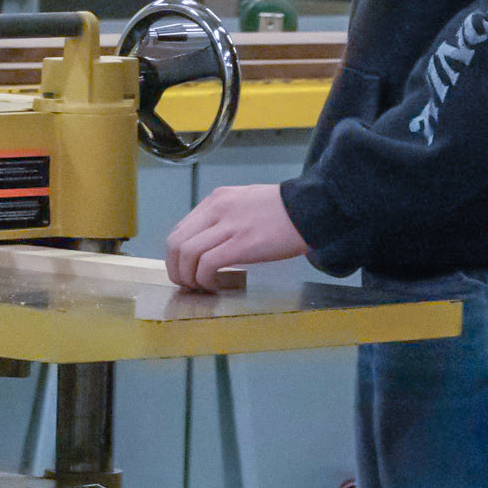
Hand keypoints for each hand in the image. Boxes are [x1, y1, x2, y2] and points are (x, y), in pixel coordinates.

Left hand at [165, 183, 307, 291]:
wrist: (311, 208)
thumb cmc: (284, 209)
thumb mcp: (245, 202)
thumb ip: (225, 217)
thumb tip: (212, 240)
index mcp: (216, 200)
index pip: (180, 229)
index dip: (177, 255)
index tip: (185, 270)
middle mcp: (216, 209)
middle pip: (176, 242)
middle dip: (175, 268)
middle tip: (186, 284)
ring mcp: (229, 225)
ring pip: (187, 253)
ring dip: (188, 277)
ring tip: (199, 287)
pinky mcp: (242, 243)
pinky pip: (208, 264)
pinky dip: (204, 279)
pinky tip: (214, 285)